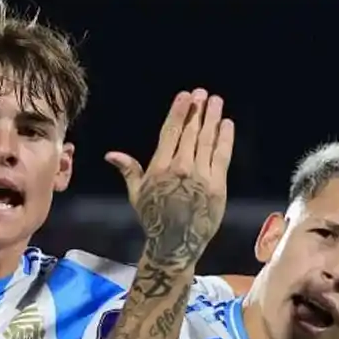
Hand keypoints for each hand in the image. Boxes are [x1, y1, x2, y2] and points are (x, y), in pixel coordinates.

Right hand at [106, 88, 234, 269]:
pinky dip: (225, 139)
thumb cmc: (154, 219)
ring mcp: (200, 176)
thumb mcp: (137, 194)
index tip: (185, 96)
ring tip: (216, 102)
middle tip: (203, 94)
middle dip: (197, 111)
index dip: (179, 112)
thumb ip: (128, 170)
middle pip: (191, 133)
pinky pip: (222, 156)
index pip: (171, 133)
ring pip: (207, 141)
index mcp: (159, 168)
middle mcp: (180, 168)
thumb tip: (111, 155)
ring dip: (212, 119)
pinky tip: (227, 124)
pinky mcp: (217, 185)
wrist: (176, 244)